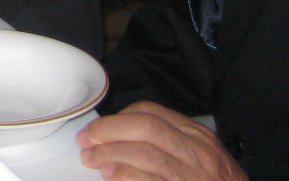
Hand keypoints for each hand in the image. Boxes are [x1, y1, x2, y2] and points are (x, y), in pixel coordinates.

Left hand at [78, 103, 245, 180]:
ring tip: (91, 159)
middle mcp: (197, 151)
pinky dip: (128, 176)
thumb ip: (171, 144)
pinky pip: (153, 179)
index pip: (152, 113)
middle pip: (146, 128)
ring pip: (147, 153)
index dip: (120, 118)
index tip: (100, 128)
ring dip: (112, 154)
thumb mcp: (202, 157)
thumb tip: (123, 140)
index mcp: (197, 135)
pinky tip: (111, 176)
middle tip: (87, 140)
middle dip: (110, 130)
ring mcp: (194, 173)